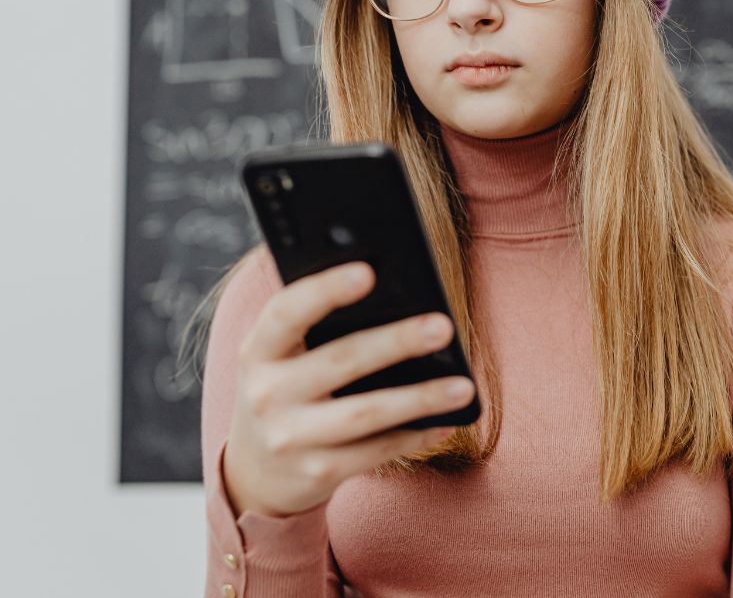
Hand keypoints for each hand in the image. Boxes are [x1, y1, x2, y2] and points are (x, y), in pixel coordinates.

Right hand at [222, 261, 474, 518]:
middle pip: (340, 360)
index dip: (325, 290)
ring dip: (419, 398)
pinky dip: (415, 435)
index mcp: (258, 350)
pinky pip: (376, 452)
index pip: (287, 312)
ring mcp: (290, 438)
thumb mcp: (282, 356)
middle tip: (442, 326)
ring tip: (463, 385)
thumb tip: (396, 293)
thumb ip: (318, 325)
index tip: (367, 272)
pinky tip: (447, 421)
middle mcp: (266, 393)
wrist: (255, 472)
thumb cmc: (286, 389)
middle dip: (395, 342)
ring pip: (365, 414)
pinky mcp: (316, 473)